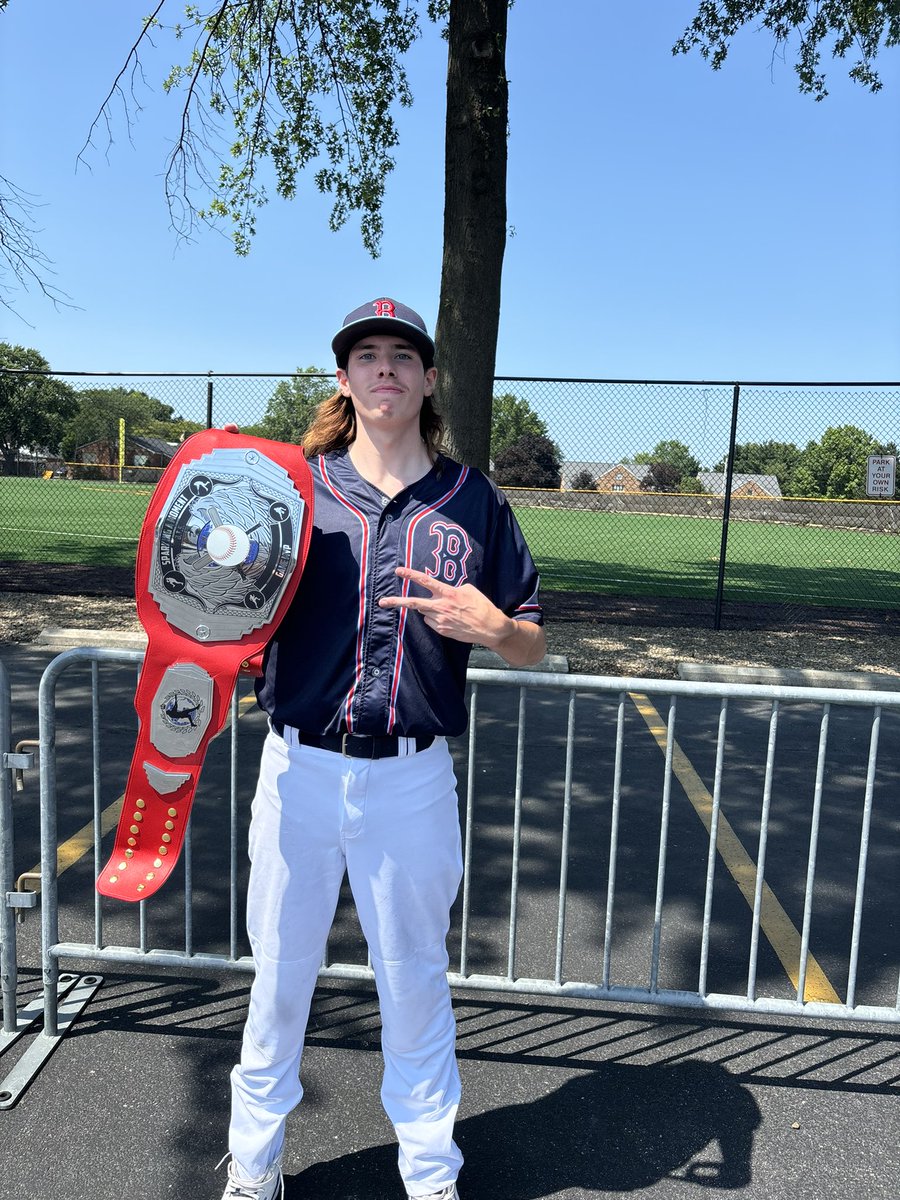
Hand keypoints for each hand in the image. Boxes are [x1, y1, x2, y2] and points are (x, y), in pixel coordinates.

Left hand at [378, 566, 512, 647]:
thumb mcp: (469, 590)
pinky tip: (451, 619)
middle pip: (414, 603)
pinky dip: (437, 619)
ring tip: (449, 611)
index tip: (399, 571)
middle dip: (396, 602)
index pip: (426, 581)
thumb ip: (452, 589)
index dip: (411, 575)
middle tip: (382, 602)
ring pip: (425, 612)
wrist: (490, 628)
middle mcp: (441, 606)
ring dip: (430, 609)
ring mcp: (440, 620)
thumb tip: (442, 593)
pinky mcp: (442, 630)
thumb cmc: (482, 606)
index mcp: (448, 593)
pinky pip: (432, 622)